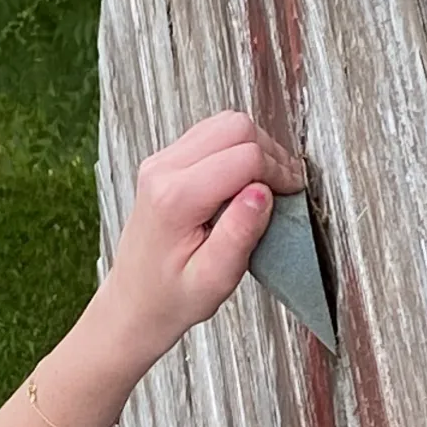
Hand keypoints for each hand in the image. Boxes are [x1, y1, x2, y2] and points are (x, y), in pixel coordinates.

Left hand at [101, 112, 305, 368]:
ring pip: (225, 124)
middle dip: (270, 154)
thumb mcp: (214, 279)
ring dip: (255, 148)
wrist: (134, 302)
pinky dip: (236, 149)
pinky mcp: (164, 162)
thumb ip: (239, 234)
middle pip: (236, 127)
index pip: (245, 156)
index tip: (291, 196)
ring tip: (267, 186)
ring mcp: (160, 162)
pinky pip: (211, 135)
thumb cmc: (173, 297)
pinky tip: (244, 182)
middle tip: (284, 189)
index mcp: (175, 198)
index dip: (279, 172)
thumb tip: (263, 192)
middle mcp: (162, 170)